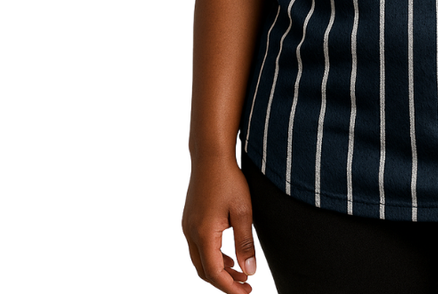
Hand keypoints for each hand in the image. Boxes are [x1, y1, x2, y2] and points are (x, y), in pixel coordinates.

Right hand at [182, 155, 257, 292]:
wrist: (210, 156)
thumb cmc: (229, 180)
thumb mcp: (243, 211)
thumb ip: (245, 243)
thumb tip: (250, 271)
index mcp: (204, 234)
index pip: (215, 272)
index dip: (230, 286)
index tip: (247, 292)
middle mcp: (190, 233)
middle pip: (204, 271)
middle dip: (224, 282)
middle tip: (246, 285)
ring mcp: (187, 226)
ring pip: (200, 260)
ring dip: (218, 270)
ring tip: (240, 272)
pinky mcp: (189, 220)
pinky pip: (198, 247)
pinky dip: (212, 256)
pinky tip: (228, 255)